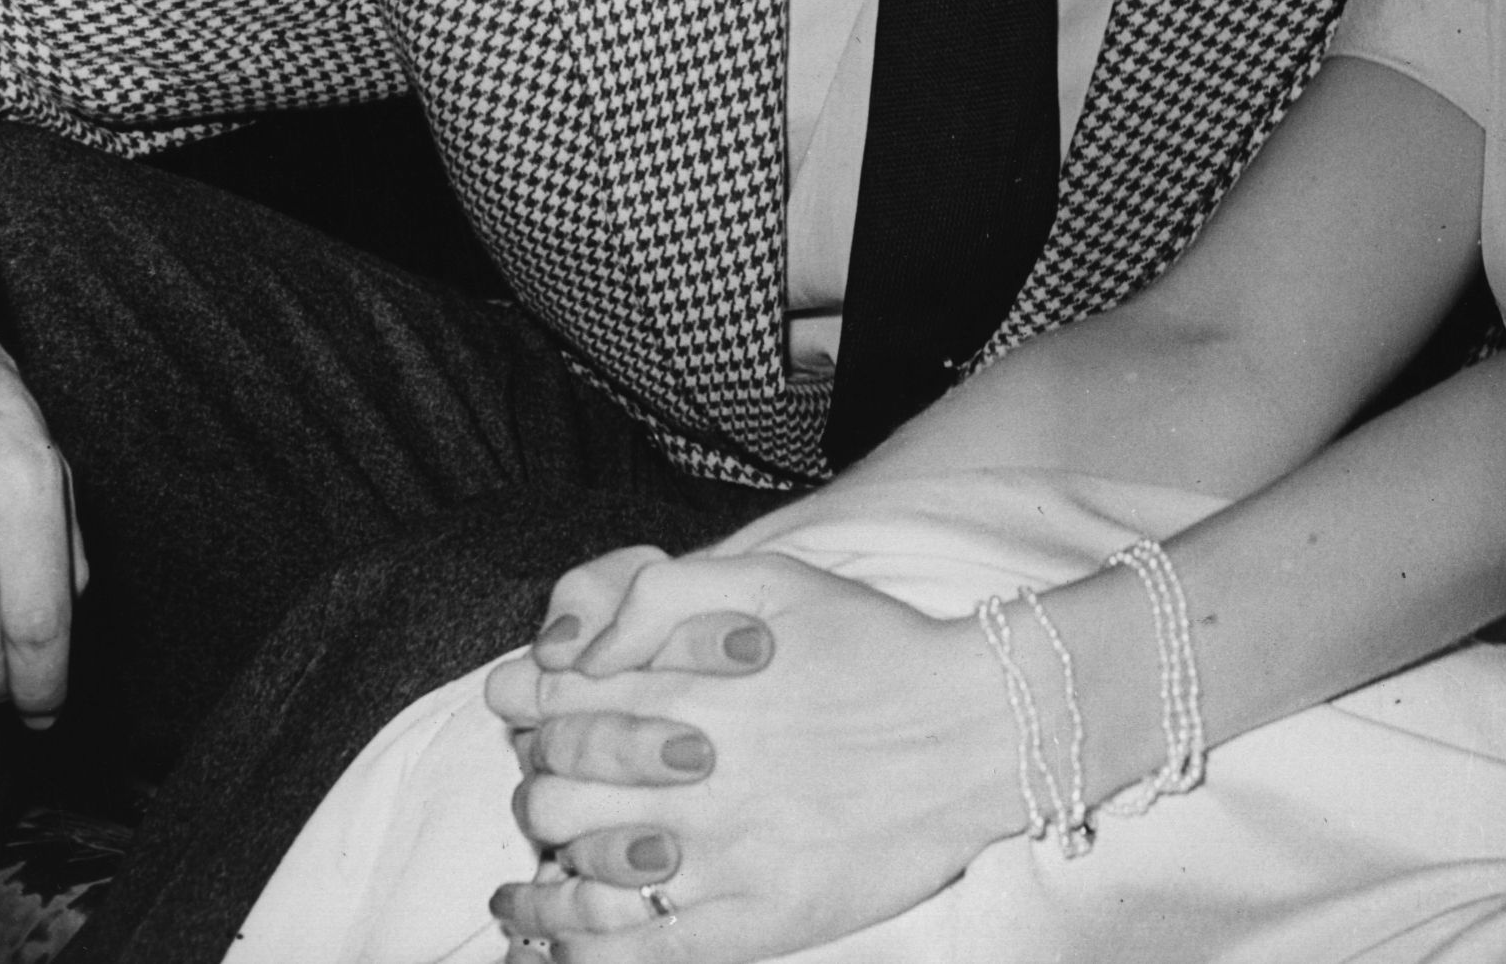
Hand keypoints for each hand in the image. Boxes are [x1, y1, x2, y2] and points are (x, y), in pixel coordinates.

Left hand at [484, 553, 1017, 963]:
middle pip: (552, 791)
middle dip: (542, 782)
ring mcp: (720, 855)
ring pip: (581, 873)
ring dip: (549, 868)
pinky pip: (636, 951)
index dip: (530, 708)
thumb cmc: (873, 645)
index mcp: (684, 688)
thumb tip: (574, 646)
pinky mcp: (755, 923)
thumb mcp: (769, 578)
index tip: (531, 715)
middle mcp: (690, 774)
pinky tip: (560, 940)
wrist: (974, 729)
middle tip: (557, 785)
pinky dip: (582, 947)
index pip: (554, 705)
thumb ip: (661, 593)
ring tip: (537, 873)